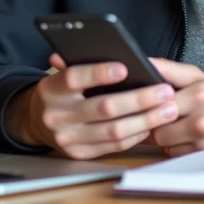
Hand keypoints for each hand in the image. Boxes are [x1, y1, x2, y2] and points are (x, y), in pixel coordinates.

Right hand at [5, 54, 179, 159]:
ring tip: (168, 109)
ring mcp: (68, 138)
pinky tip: (152, 124)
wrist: (36, 122)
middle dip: (139, 99)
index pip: (74, 78)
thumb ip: (81, 64)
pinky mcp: (80, 154)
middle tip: (164, 91)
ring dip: (146, 120)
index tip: (126, 67)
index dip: (99, 73)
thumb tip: (110, 49)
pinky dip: (137, 134)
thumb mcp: (62, 74)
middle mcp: (56, 115)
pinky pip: (114, 146)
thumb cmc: (60, 92)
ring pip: (114, 130)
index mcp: (51, 89)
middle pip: (103, 107)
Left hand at [148, 58, 203, 156]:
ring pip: (164, 144)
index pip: (155, 104)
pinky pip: (176, 155)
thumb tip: (144, 62)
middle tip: (159, 116)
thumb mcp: (199, 76)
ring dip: (165, 138)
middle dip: (155, 124)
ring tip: (175, 126)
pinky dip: (176, 147)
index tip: (141, 103)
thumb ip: (169, 70)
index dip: (145, 105)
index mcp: (198, 94)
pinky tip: (185, 137)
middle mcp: (202, 119)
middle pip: (157, 129)